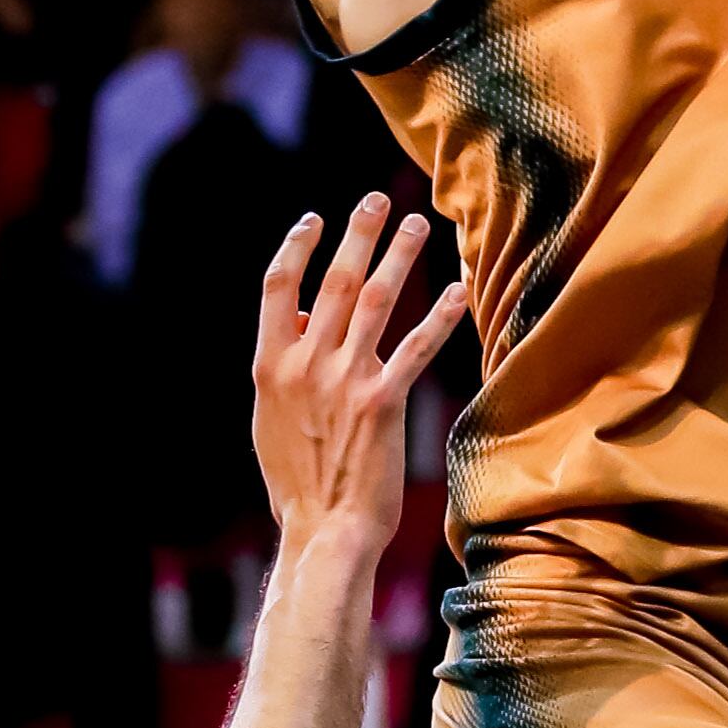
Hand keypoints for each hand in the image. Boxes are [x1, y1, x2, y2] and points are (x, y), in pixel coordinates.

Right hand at [248, 194, 467, 552]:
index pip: (278, 287)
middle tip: (376, 199)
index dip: (297, 247)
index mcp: (270, 365)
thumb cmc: (298, 481)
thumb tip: (299, 322)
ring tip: (416, 224)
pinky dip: (439, 316)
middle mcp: (305, 364)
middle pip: (335, 281)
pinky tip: (457, 290)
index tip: (315, 220)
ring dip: (398, 256)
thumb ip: (282, 367)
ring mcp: (344, 381)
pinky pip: (416, 347)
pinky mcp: (383, 402)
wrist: (324, 529)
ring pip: (376, 301)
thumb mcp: (271, 419)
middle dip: (357, 234)